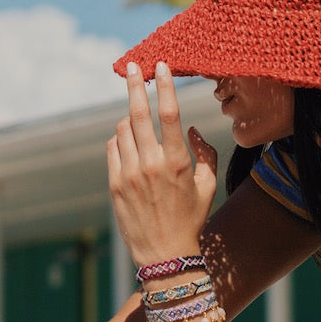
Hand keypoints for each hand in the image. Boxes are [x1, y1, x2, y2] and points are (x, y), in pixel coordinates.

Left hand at [107, 62, 218, 267]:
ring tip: (138, 123)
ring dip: (129, 119)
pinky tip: (128, 143)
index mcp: (176, 162)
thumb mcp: (208, 186)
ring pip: (122, 130)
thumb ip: (204, 153)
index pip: (168, 114)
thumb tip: (189, 128)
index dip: (163, 86)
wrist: (164, 255)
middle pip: (138, 114)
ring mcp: (129, 175)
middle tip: (132, 66)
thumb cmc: (191, 219)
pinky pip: (113, 149)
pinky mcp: (114, 185)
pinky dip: (119, 140)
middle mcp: (150, 165)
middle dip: (134, 86)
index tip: (159, 66)